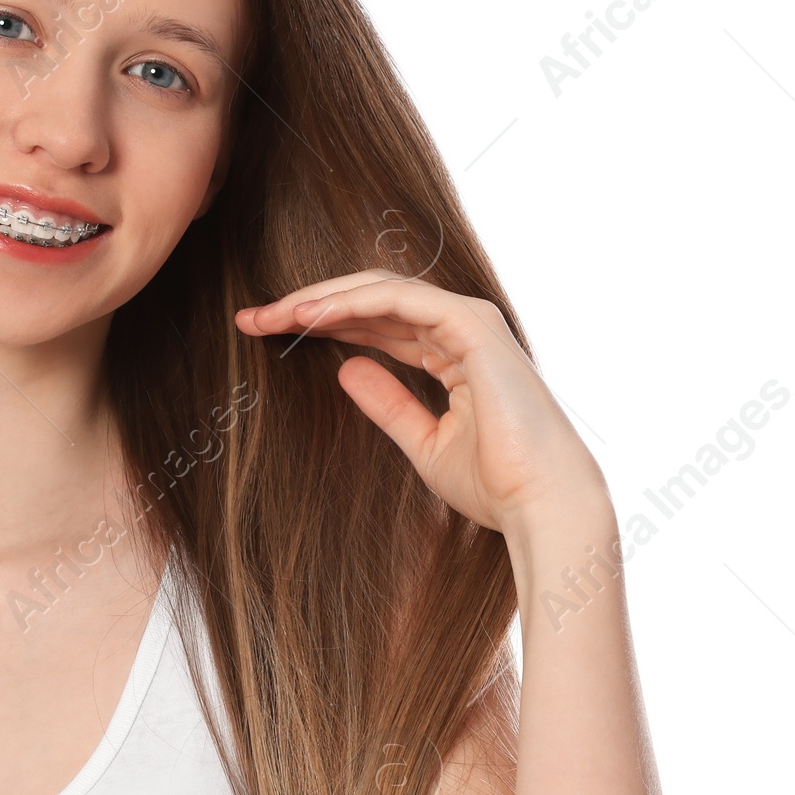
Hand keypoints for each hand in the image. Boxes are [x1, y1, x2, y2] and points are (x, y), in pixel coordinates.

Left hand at [235, 270, 606, 537]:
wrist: (541, 506)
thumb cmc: (495, 485)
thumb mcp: (422, 442)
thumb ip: (386, 403)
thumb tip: (344, 368)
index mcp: (452, 353)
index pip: (376, 323)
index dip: (321, 324)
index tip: (266, 334)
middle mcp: (461, 329)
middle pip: (371, 299)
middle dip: (309, 305)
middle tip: (253, 318)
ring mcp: (469, 322)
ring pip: (380, 289)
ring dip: (321, 299)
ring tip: (272, 314)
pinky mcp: (473, 326)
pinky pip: (400, 299)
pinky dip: (351, 302)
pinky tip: (308, 317)